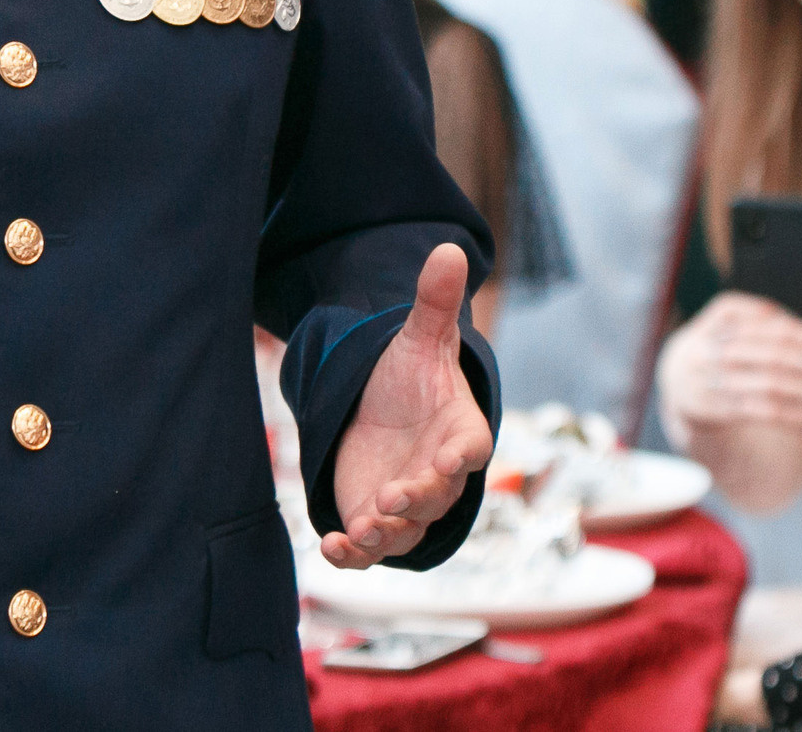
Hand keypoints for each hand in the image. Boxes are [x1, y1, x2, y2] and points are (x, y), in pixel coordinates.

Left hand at [323, 244, 492, 569]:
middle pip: (438, 497)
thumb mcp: (419, 339)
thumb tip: (448, 248)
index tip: (450, 461)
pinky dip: (352, 554)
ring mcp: (407, 503)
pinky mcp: (373, 520)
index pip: (471, 448)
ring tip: (359, 530)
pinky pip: (369, 548)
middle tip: (391, 497)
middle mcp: (438, 475)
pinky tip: (330, 547)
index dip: (462, 457)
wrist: (383, 412)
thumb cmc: (411, 378)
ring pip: (406, 530)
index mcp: (459, 431)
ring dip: (385, 534)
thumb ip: (434, 303)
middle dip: (416, 500)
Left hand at [666, 293, 801, 438]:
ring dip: (742, 379)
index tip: (728, 328)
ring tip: (717, 376)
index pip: (787, 329)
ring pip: (775, 383)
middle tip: (713, 349)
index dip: (754, 328)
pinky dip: (755, 408)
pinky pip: (780, 413)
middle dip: (742, 351)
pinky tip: (735, 405)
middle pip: (777, 354)